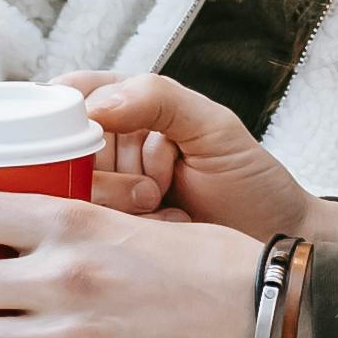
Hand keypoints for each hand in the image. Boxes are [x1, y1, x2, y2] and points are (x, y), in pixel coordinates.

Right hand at [63, 72, 337, 246]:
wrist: (275, 240)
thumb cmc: (250, 180)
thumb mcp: (214, 127)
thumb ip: (159, 99)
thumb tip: (97, 105)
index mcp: (127, 108)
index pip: (69, 96)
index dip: (78, 117)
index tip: (101, 133)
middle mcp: (109, 149)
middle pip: (62, 150)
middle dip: (109, 169)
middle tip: (154, 183)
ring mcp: (106, 194)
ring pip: (74, 191)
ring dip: (120, 200)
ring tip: (162, 201)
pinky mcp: (111, 233)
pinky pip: (92, 227)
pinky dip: (129, 226)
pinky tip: (164, 224)